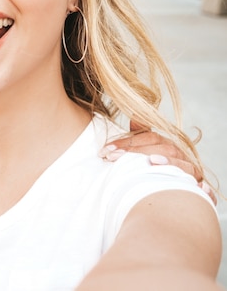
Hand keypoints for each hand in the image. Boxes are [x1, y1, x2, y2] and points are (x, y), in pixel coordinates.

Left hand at [99, 120, 216, 204]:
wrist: (166, 196)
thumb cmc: (150, 168)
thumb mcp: (144, 149)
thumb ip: (139, 134)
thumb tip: (134, 114)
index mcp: (166, 145)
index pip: (149, 137)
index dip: (128, 142)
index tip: (106, 150)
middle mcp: (181, 156)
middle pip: (164, 149)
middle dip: (137, 152)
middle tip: (113, 158)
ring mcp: (191, 172)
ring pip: (184, 166)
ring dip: (169, 163)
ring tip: (152, 162)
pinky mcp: (197, 190)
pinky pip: (203, 191)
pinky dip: (202, 190)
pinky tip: (197, 189)